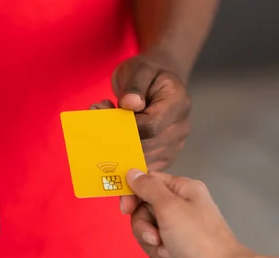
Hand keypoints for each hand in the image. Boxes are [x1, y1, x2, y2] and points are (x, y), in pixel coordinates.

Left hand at [93, 53, 190, 172]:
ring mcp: (174, 146)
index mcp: (178, 104)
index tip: (108, 113)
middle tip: (98, 115)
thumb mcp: (139, 70)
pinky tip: (114, 138)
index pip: (152, 126)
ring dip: (117, 147)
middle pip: (146, 147)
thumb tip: (130, 104)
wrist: (160, 81)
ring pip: (142, 159)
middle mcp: (180, 128)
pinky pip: (141, 166)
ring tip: (106, 123)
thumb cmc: (148, 74)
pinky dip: (122, 156)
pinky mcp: (163, 157)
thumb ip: (134, 86)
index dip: (127, 126)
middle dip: (117, 136)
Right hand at [124, 169, 253, 257]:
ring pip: (148, 233)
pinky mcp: (180, 250)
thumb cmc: (198, 240)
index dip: (133, 195)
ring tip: (170, 253)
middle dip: (145, 228)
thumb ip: (148, 187)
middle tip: (156, 238)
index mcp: (182, 190)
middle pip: (144, 211)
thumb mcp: (169, 208)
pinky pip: (156, 251)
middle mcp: (182, 207)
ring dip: (154, 246)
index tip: (126, 210)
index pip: (147, 182)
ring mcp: (181, 231)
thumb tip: (132, 172)